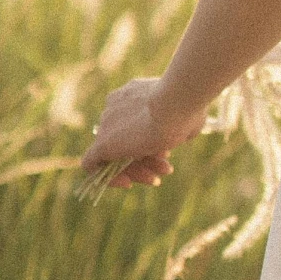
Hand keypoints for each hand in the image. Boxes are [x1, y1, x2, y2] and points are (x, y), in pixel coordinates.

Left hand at [81, 76, 201, 190]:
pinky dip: (107, 177)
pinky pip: (92, 164)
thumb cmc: (188, 108)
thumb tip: (186, 127)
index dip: (149, 143)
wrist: (176, 103)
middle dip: (146, 159)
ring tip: (157, 177)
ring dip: (137, 170)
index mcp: (131, 97)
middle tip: (165, 169)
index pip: (134, 126)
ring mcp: (107, 125)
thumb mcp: (186, 115)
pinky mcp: (102, 144)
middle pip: (125, 142)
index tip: (164, 154)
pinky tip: (126, 182)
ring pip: (115, 155)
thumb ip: (178, 121)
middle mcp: (115, 108)